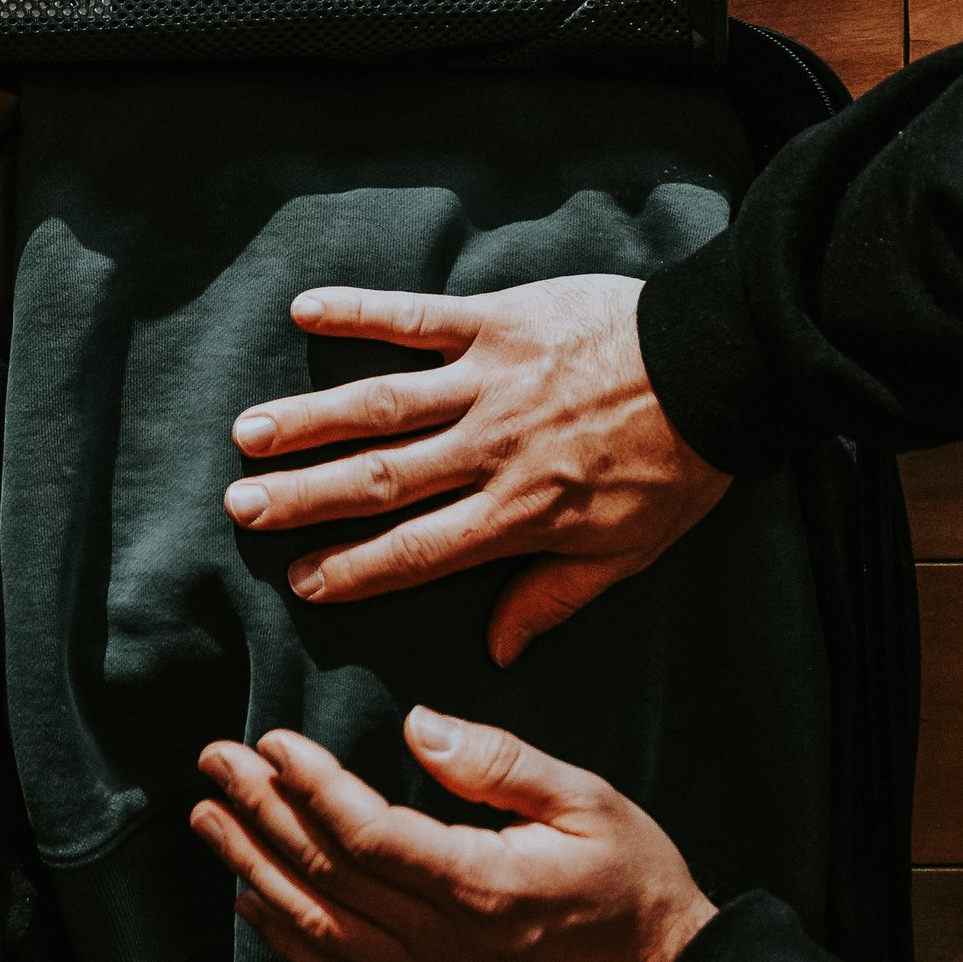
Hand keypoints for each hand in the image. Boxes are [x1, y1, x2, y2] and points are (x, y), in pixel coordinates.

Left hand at [190, 711, 715, 961]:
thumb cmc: (633, 883)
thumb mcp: (586, 800)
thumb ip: (499, 762)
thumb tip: (420, 725)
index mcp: (478, 884)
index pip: (368, 833)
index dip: (310, 786)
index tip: (271, 740)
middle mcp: (442, 939)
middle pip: (327, 875)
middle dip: (259, 814)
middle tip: (213, 762)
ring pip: (319, 926)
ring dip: (255, 870)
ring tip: (209, 821)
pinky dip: (286, 942)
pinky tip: (250, 904)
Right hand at [222, 272, 730, 660]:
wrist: (721, 365)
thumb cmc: (679, 465)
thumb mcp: (627, 552)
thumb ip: (552, 598)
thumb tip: (497, 650)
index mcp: (517, 513)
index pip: (417, 550)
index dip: (353, 568)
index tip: (299, 580)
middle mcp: (489, 450)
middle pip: (380, 480)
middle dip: (303, 498)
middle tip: (241, 507)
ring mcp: (488, 380)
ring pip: (382, 405)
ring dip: (310, 419)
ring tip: (250, 433)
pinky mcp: (498, 320)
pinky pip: (417, 318)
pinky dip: (360, 313)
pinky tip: (306, 312)